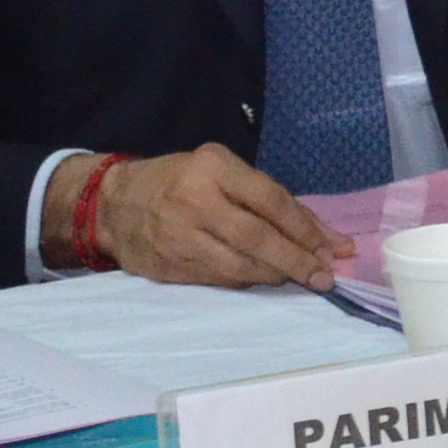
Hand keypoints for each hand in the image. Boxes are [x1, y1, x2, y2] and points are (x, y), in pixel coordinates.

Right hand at [62, 146, 346, 287]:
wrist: (114, 204)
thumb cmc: (180, 182)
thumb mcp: (221, 172)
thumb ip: (271, 200)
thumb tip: (326, 238)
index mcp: (214, 166)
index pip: (271, 200)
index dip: (306, 228)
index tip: (334, 249)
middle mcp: (196, 199)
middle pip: (258, 238)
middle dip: (297, 261)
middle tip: (324, 278)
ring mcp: (180, 235)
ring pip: (240, 265)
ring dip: (276, 276)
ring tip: (299, 278)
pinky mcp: (171, 265)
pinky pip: (221, 280)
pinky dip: (249, 282)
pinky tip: (264, 280)